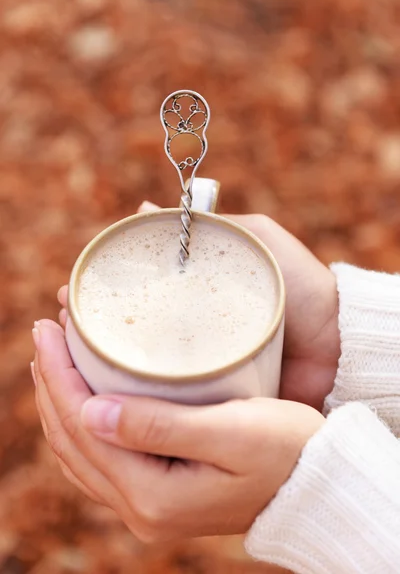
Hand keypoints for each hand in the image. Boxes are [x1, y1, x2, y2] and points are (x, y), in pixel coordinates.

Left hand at [32, 319, 323, 541]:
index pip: (82, 426)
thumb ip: (160, 426)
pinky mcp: (158, 496)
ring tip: (54, 358)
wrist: (314, 484)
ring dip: (60, 402)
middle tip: (46, 332)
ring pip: (79, 452)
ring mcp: (146, 507)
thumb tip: (91, 412)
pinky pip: (99, 460)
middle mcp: (141, 510)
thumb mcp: (232, 432)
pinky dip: (80, 424)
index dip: (58, 374)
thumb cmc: (285, 448)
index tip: (48, 328)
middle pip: (72, 439)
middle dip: (52, 382)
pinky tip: (81, 398)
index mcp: (154, 495)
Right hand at [57, 202, 339, 410]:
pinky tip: (104, 389)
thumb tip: (144, 206)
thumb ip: (211, 222)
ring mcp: (199, 366)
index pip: (139, 289)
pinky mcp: (210, 397)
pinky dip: (136, 392)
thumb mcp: (256, 239)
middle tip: (66, 313)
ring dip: (102, 356)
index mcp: (196, 295)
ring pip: (140, 361)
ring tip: (71, 347)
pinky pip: (168, 395)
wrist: (340, 344)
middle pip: (132, 324)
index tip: (74, 285)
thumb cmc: (300, 286)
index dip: (103, 287)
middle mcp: (191, 330)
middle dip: (92, 320)